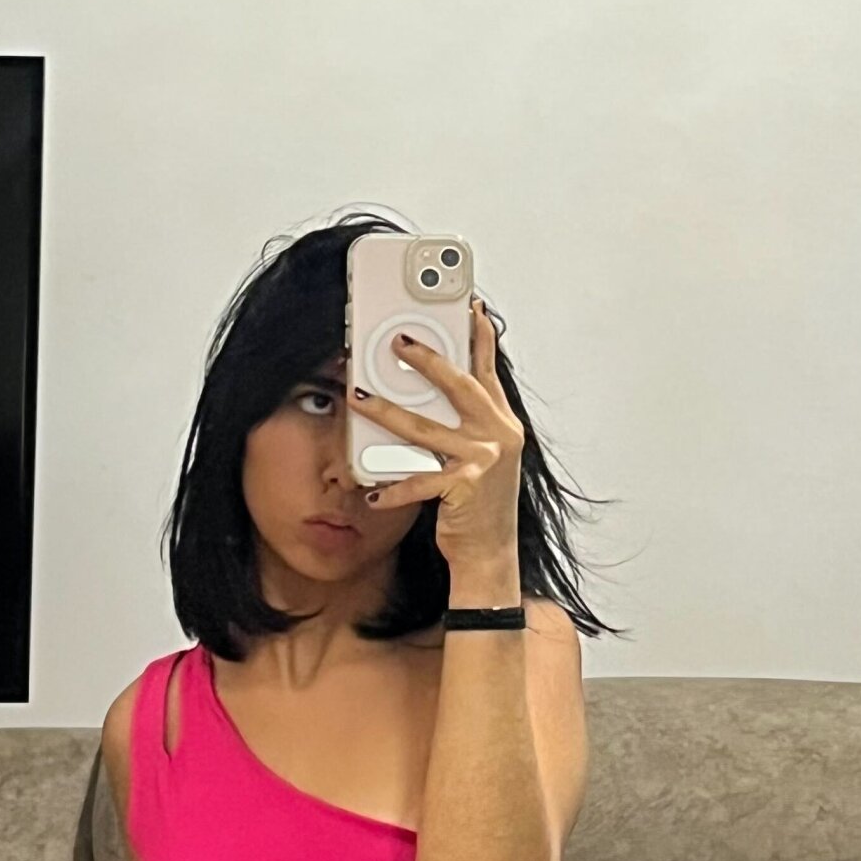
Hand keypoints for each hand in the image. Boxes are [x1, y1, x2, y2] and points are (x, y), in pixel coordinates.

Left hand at [347, 296, 522, 571]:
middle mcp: (499, 435)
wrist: (491, 553)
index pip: (488, 371)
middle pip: (459, 386)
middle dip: (427, 360)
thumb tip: (434, 393)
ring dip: (386, 411)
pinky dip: (392, 488)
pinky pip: (419, 480)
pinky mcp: (466, 486)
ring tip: (358, 397)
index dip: (480, 337)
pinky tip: (371, 490)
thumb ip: (467, 423)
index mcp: (503, 423)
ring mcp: (484, 459)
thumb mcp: (482, 456)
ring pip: (425, 428)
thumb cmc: (480, 504)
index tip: (470, 307)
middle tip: (397, 342)